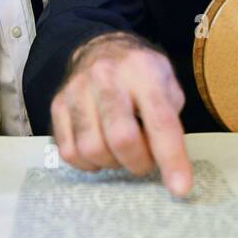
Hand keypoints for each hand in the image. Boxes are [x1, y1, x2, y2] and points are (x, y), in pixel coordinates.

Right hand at [50, 32, 191, 196]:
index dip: (172, 159)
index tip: (180, 188)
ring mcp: (77, 89)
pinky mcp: (57, 104)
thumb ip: (169, 122)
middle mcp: (106, 76)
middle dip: (138, 163)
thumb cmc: (140, 74)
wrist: (99, 48)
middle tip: (146, 162)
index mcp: (143, 71)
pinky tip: (100, 151)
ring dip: (112, 163)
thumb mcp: (167, 85)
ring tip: (121, 152)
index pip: (160, 121)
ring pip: (92, 149)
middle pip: (121, 138)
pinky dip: (88, 163)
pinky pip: (69, 151)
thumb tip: (170, 167)